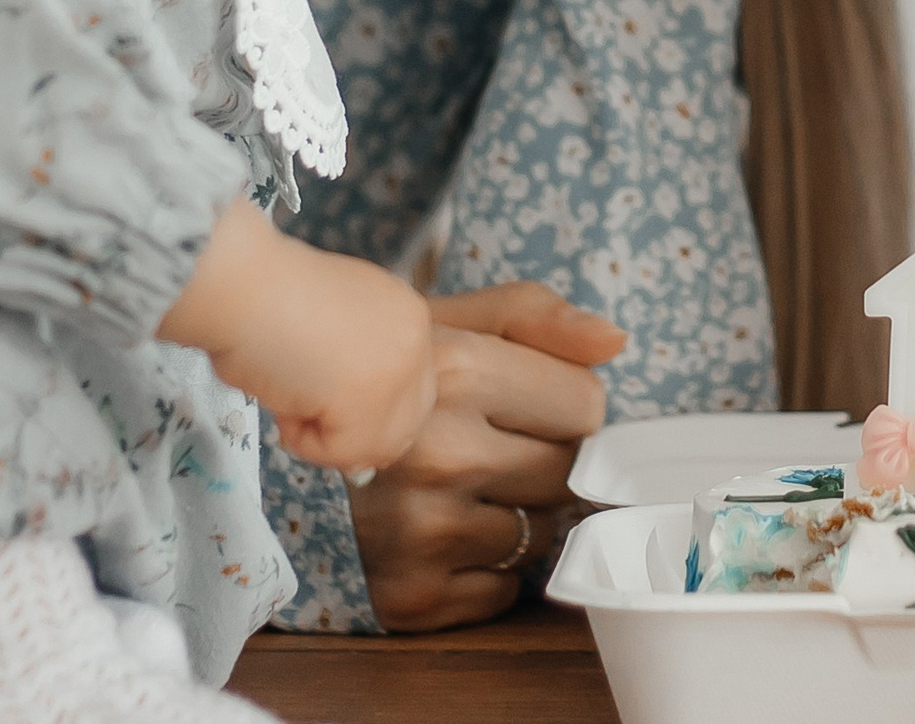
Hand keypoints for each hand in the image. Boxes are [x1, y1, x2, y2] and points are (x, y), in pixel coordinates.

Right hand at [161, 201, 437, 476]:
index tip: (322, 403)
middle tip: (304, 406)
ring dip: (326, 435)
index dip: (362, 411)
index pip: (409, 391)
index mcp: (406, 315)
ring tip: (290, 394)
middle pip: (404, 424)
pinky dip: (303, 439)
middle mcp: (414, 338)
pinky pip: (343, 453)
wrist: (240, 286)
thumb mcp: (328, 328)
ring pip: (376, 445)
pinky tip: (284, 399)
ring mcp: (399, 368)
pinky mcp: (371, 398)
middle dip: (351, 430)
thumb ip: (353, 364)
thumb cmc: (264, 299)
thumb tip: (349, 416)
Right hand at [348, 283, 627, 629]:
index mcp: (457, 373)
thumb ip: (538, 318)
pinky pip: (502, 592)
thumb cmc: (392, 385)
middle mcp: (440, 455)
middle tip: (486, 446)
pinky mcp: (407, 595)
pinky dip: (483, 572)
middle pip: (568, 475)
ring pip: (540, 536)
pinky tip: (440, 537)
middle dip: (541, 461)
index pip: (587, 406)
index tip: (519, 402)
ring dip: (515, 519)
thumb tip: (615, 343)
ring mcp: (421, 530)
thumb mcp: (455, 322)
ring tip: (456, 491)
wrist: (298, 452)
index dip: (561, 403)